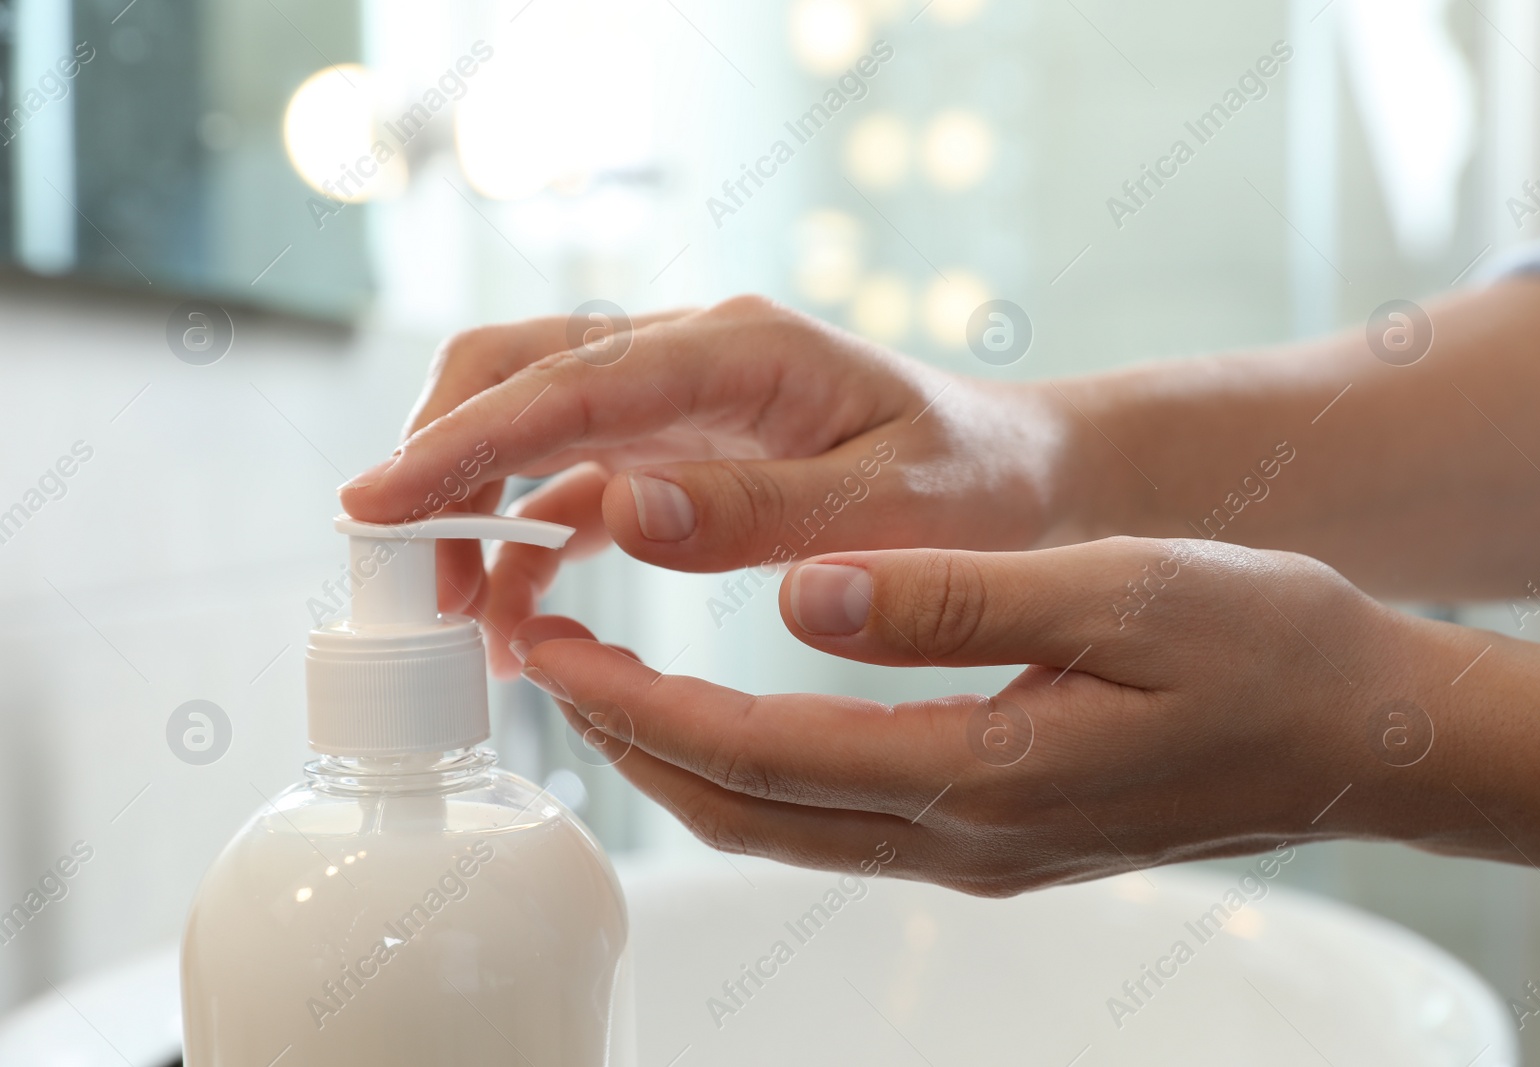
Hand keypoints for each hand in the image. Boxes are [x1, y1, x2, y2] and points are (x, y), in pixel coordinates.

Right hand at [339, 296, 1069, 676]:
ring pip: (529, 423)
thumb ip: (759, 511)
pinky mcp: (676, 448)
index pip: (571, 381)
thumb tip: (621, 511)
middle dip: (440, 458)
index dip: (463, 440)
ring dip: (473, 508)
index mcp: (743, 350)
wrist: (1015, 474)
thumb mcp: (888, 506)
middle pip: (519, 370)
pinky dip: (528, 543)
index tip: (373, 503)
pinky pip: (571, 481)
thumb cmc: (973, 484)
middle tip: (396, 568)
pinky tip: (517, 619)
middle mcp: (693, 356)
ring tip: (453, 614)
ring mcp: (677, 399)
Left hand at [514, 536, 1490, 894]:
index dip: (644, 706)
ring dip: (688, 766)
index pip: (760, 753)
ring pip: (789, 828)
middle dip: (634, 746)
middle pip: (750, 811)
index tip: (562, 651)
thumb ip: (952, 604)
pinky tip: (742, 723)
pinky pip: (843, 820)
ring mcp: (982, 849)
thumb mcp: (1116, 595)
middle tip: (557, 670)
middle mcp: (965, 834)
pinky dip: (763, 775)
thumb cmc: (1263, 647)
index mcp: (981, 773)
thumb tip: (802, 597)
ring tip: (619, 691)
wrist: (1362, 734)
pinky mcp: (1002, 835)